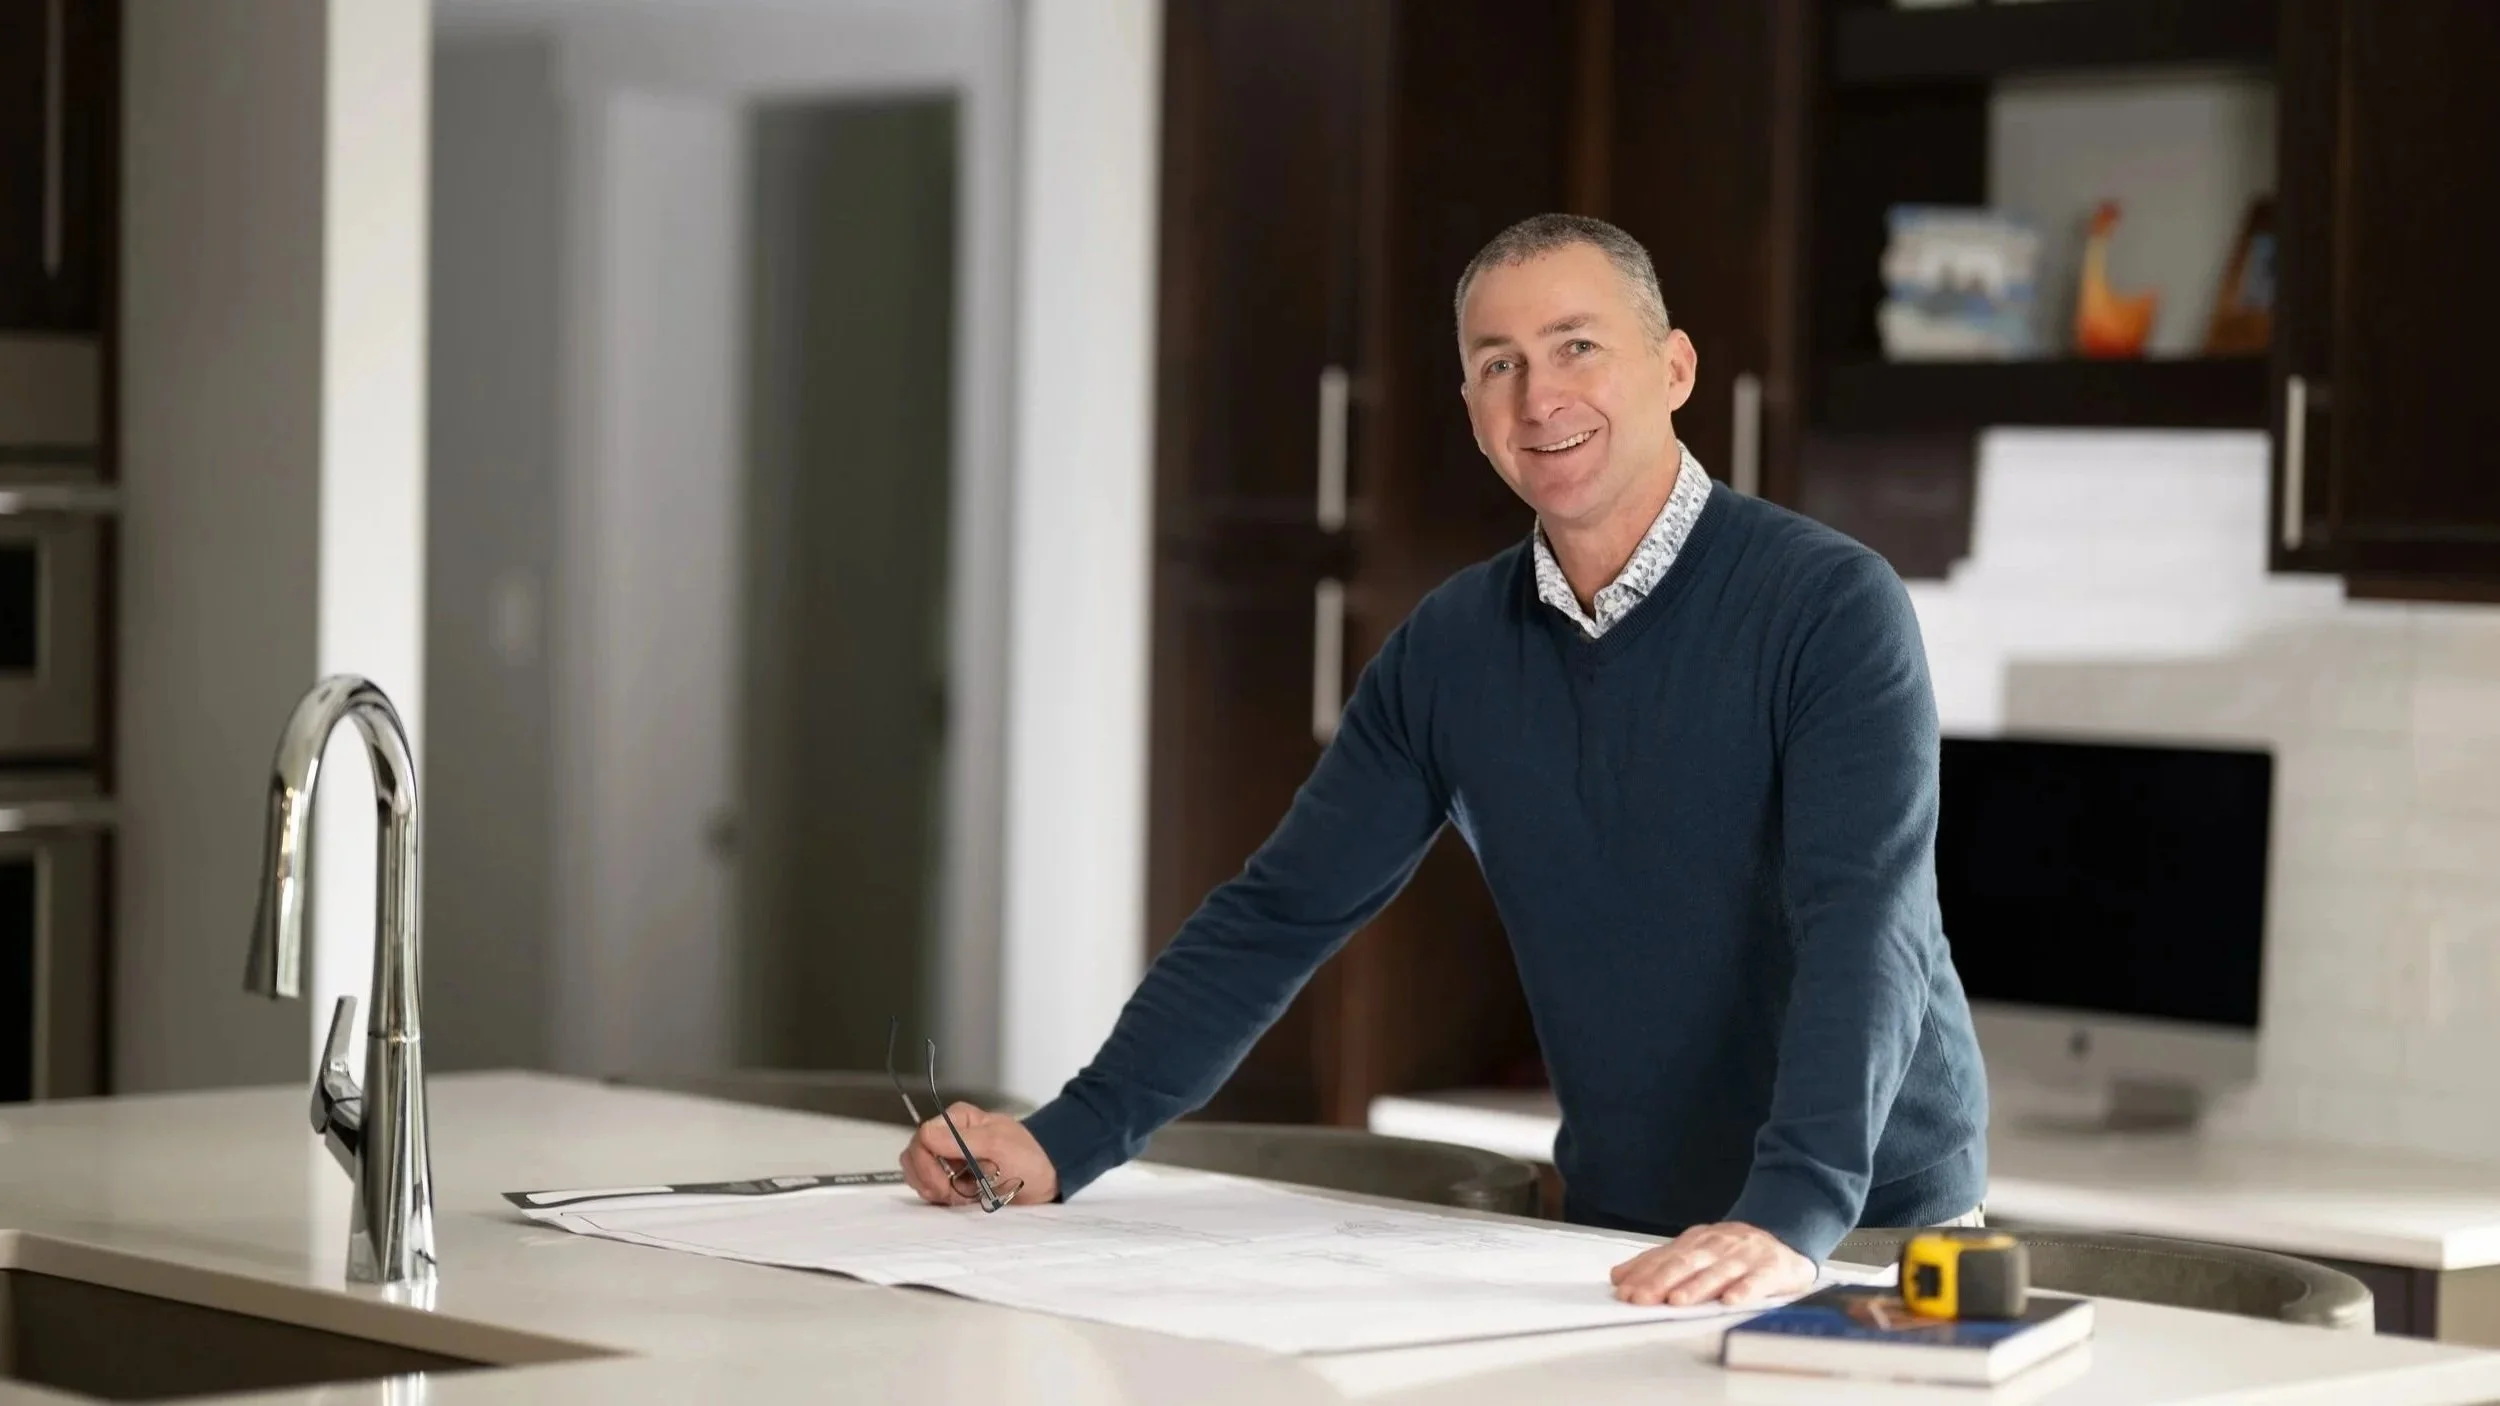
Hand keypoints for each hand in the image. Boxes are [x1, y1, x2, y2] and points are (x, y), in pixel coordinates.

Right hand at [898, 1103, 1060, 1207]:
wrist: (1045, 1177)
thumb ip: (963, 1140)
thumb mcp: (999, 1144)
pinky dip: (941, 1198)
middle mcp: (947, 1137)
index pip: (922, 1138)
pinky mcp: (950, 1179)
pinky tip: (960, 1198)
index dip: (928, 1165)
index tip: (946, 1183)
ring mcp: (947, 1159)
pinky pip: (929, 1189)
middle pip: (913, 1157)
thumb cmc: (1029, 1157)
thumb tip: (928, 1135)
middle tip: (951, 1193)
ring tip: (961, 1195)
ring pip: (917, 1175)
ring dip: (935, 1191)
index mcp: (957, 1120)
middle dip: (929, 1180)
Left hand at [1609, 1221, 1813, 1307]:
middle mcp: (1718, 1246)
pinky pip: (1758, 1281)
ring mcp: (1746, 1256)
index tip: (1623, 1291)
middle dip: (1661, 1281)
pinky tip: (1730, 1301)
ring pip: (1718, 1272)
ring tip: (1676, 1301)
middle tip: (1641, 1298)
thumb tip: (1620, 1276)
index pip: (1665, 1258)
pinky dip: (1744, 1290)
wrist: (1787, 1237)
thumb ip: (1660, 1263)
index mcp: (1697, 1242)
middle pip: (1686, 1263)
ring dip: (1696, 1287)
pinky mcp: (1772, 1269)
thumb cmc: (1735, 1252)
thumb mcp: (1696, 1251)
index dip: (1643, 1274)